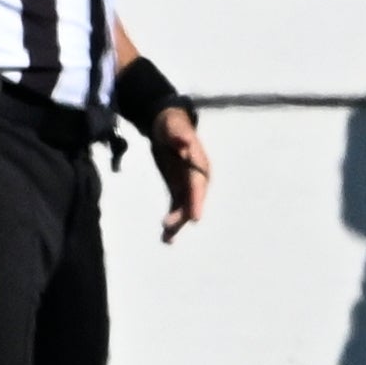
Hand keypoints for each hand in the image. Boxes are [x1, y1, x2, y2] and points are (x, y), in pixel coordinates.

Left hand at [148, 107, 210, 240]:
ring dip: (177, 224)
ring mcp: (188, 185)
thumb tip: (184, 144)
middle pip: (192, 201)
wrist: (166, 125)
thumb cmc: (171, 124)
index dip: (197, 201)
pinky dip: (172, 221)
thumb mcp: (173, 126)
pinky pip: (176, 208)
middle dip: (183, 216)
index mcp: (200, 165)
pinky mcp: (178, 189)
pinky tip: (165, 238)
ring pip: (185, 209)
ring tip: (166, 240)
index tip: (195, 218)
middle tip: (168, 226)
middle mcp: (197, 179)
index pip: (198, 185)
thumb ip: (178, 135)